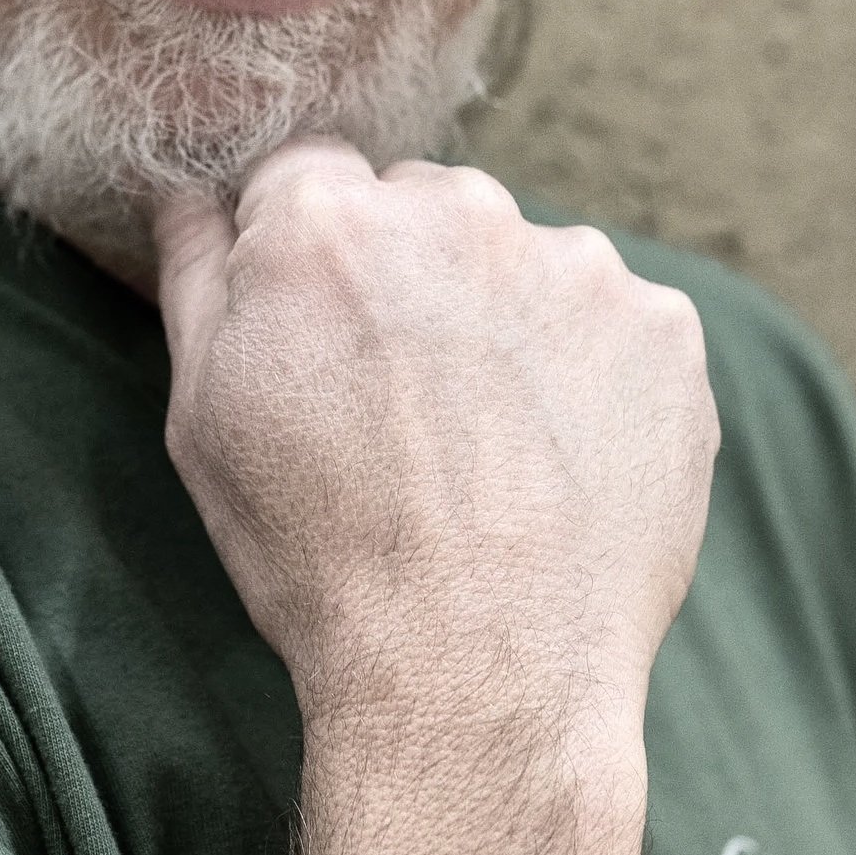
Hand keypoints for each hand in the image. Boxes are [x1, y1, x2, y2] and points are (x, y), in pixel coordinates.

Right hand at [155, 143, 716, 753]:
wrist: (478, 675)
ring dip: (509, 323)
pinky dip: (595, 377)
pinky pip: (617, 326)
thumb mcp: (203, 417)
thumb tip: (191, 195)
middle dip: (414, 279)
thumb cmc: (321, 556)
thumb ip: (199, 276)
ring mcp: (575, 263)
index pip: (308, 180)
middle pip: (425, 206)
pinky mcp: (664, 327)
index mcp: (324, 218)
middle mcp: (455, 207)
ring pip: (527, 265)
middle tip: (408, 408)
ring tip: (493, 452)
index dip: (310, 266)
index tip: (322, 344)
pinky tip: (562, 465)